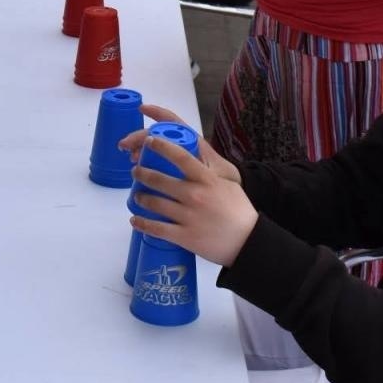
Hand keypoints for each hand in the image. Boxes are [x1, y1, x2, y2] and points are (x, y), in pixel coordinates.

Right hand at [118, 105, 240, 184]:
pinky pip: (155, 161)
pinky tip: (136, 165)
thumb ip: (208, 168)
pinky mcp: (173, 170)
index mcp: (193, 143)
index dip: (158, 113)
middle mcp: (183, 147)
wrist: (231, 198)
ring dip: (139, 148)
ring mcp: (176, 159)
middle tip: (124, 146)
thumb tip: (192, 165)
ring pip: (153, 147)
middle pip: (157, 135)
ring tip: (129, 157)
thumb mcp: (218, 173)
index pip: (173, 122)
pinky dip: (143, 160)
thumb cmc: (226, 181)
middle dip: (139, 137)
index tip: (142, 109)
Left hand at [123, 118, 256, 266]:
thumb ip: (207, 175)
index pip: (180, 157)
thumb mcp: (227, 185)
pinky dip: (142, 223)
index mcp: (206, 180)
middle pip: (159, 180)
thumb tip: (190, 166)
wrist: (248, 241)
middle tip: (136, 171)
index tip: (149, 141)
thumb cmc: (240, 211)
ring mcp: (188, 217)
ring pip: (154, 203)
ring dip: (141, 197)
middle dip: (142, 173)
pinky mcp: (184, 236)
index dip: (161, 146)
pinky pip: (157, 229)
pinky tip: (134, 220)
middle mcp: (194, 195)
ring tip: (137, 195)